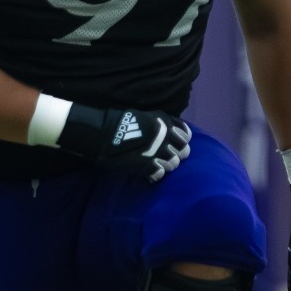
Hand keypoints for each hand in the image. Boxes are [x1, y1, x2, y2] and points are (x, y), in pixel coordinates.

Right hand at [57, 105, 191, 181]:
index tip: (173, 143)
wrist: (103, 134)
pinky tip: (149, 171)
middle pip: (184, 152)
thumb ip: (163, 124)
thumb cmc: (122, 122)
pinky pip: (160, 174)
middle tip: (165, 156)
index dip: (181, 141)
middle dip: (176, 154)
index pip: (187, 136)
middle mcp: (166, 138)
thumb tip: (174, 133)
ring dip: (166, 165)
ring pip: (174, 165)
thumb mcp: (147, 116)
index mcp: (165, 123)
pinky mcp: (148, 166)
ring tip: (155, 163)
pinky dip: (155, 173)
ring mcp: (158, 153)